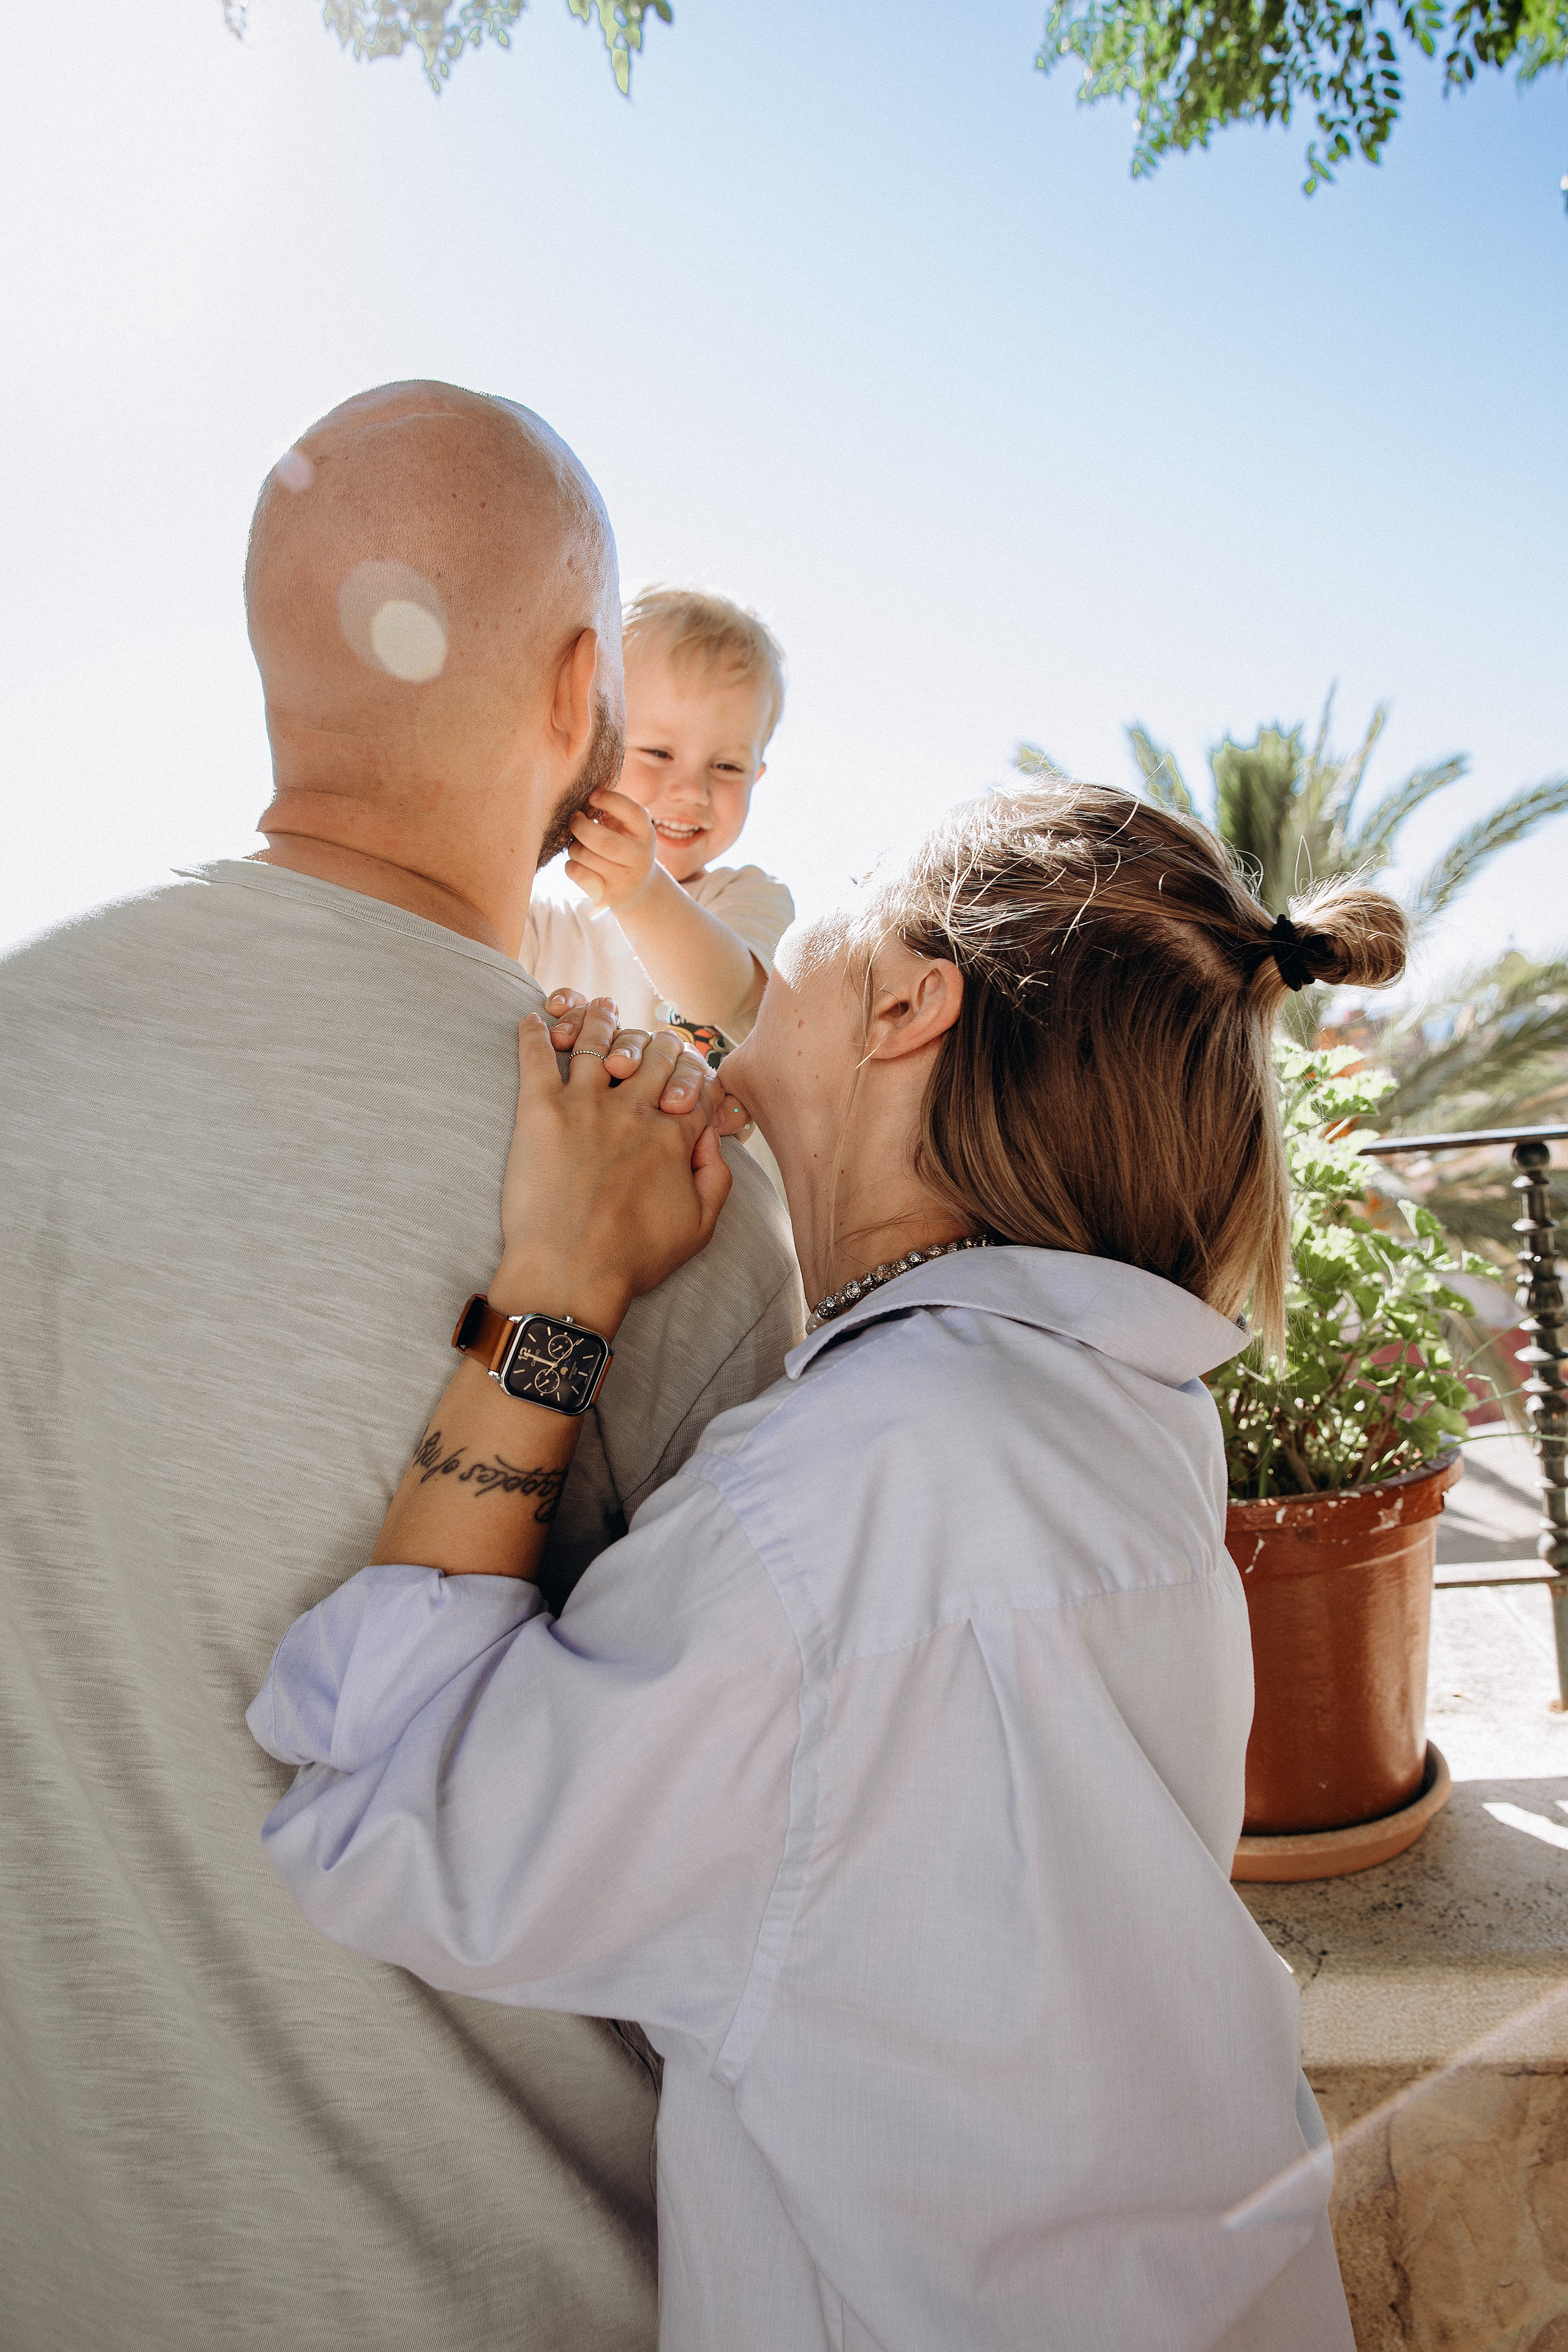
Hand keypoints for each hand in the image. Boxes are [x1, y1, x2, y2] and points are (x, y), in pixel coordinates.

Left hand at [493, 999, 732, 1336]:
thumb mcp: (699, 1227)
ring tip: (597, 1007)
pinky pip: (537, 1055)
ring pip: (597, 1039)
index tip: (688, 1081)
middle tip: (646, 1043)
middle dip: (657, 1043)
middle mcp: (635, 1109)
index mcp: (675, 1135)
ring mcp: (586, 1104)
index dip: (697, 1078)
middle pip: (654, 1051)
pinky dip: (535, 1032)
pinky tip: (535, 1019)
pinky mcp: (539, 1111)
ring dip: (600, 1018)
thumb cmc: (632, 1260)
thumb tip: (713, 1140)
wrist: (568, 1275)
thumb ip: (717, 1178)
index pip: (697, 1084)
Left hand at [564, 788, 657, 913]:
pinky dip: (570, 864)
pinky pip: (576, 872)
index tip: (592, 796)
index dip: (610, 800)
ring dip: (574, 846)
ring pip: (584, 856)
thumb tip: (585, 795)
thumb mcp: (628, 829)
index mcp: (646, 834)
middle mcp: (640, 858)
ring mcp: (625, 880)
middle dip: (580, 827)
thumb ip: (613, 811)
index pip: (633, 813)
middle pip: (603, 841)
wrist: (638, 890)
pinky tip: (579, 863)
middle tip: (574, 819)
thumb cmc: (626, 849)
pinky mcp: (607, 896)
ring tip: (579, 846)